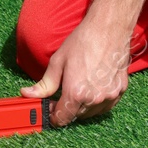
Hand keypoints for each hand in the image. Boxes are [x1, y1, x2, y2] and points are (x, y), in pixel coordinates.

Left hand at [19, 19, 134, 126]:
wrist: (109, 28)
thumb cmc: (83, 42)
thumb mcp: (58, 62)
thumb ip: (44, 84)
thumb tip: (27, 94)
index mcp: (76, 93)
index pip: (61, 119)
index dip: (53, 116)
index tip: (51, 107)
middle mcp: (94, 99)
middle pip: (76, 117)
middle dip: (68, 108)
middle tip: (64, 91)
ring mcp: (109, 96)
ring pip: (91, 113)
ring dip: (83, 106)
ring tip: (80, 86)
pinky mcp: (120, 91)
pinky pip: (106, 105)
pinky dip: (98, 101)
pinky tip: (94, 87)